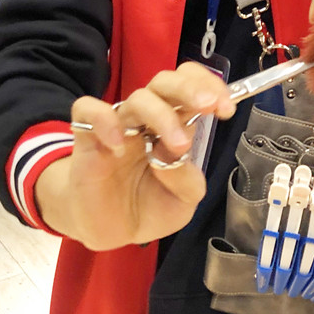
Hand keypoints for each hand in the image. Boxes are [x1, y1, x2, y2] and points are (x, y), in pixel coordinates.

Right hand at [35, 62, 235, 250]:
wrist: (113, 232)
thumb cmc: (151, 207)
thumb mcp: (183, 201)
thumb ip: (187, 179)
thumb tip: (173, 153)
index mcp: (176, 125)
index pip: (191, 85)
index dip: (210, 86)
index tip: (227, 109)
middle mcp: (149, 119)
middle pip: (165, 82)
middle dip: (190, 88)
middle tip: (208, 105)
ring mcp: (118, 127)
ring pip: (137, 98)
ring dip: (162, 115)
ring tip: (176, 146)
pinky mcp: (86, 140)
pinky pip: (87, 110)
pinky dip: (103, 120)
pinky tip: (118, 146)